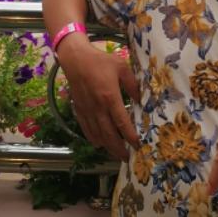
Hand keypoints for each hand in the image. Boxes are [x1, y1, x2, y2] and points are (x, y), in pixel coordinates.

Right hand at [56, 35, 140, 159]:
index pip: (122, 122)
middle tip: (127, 157)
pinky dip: (93, 139)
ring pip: (97, 135)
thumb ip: (132, 84)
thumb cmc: (101, 61)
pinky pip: (86, 130)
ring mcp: (87, 111)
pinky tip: (100, 143)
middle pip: (108, 135)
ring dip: (107, 147)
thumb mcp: (121, 67)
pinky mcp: (79, 110)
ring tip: (117, 153)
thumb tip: (140, 98)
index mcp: (110, 97)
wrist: (76, 60)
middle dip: (118, 149)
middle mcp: (98, 108)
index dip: (130, 136)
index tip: (137, 144)